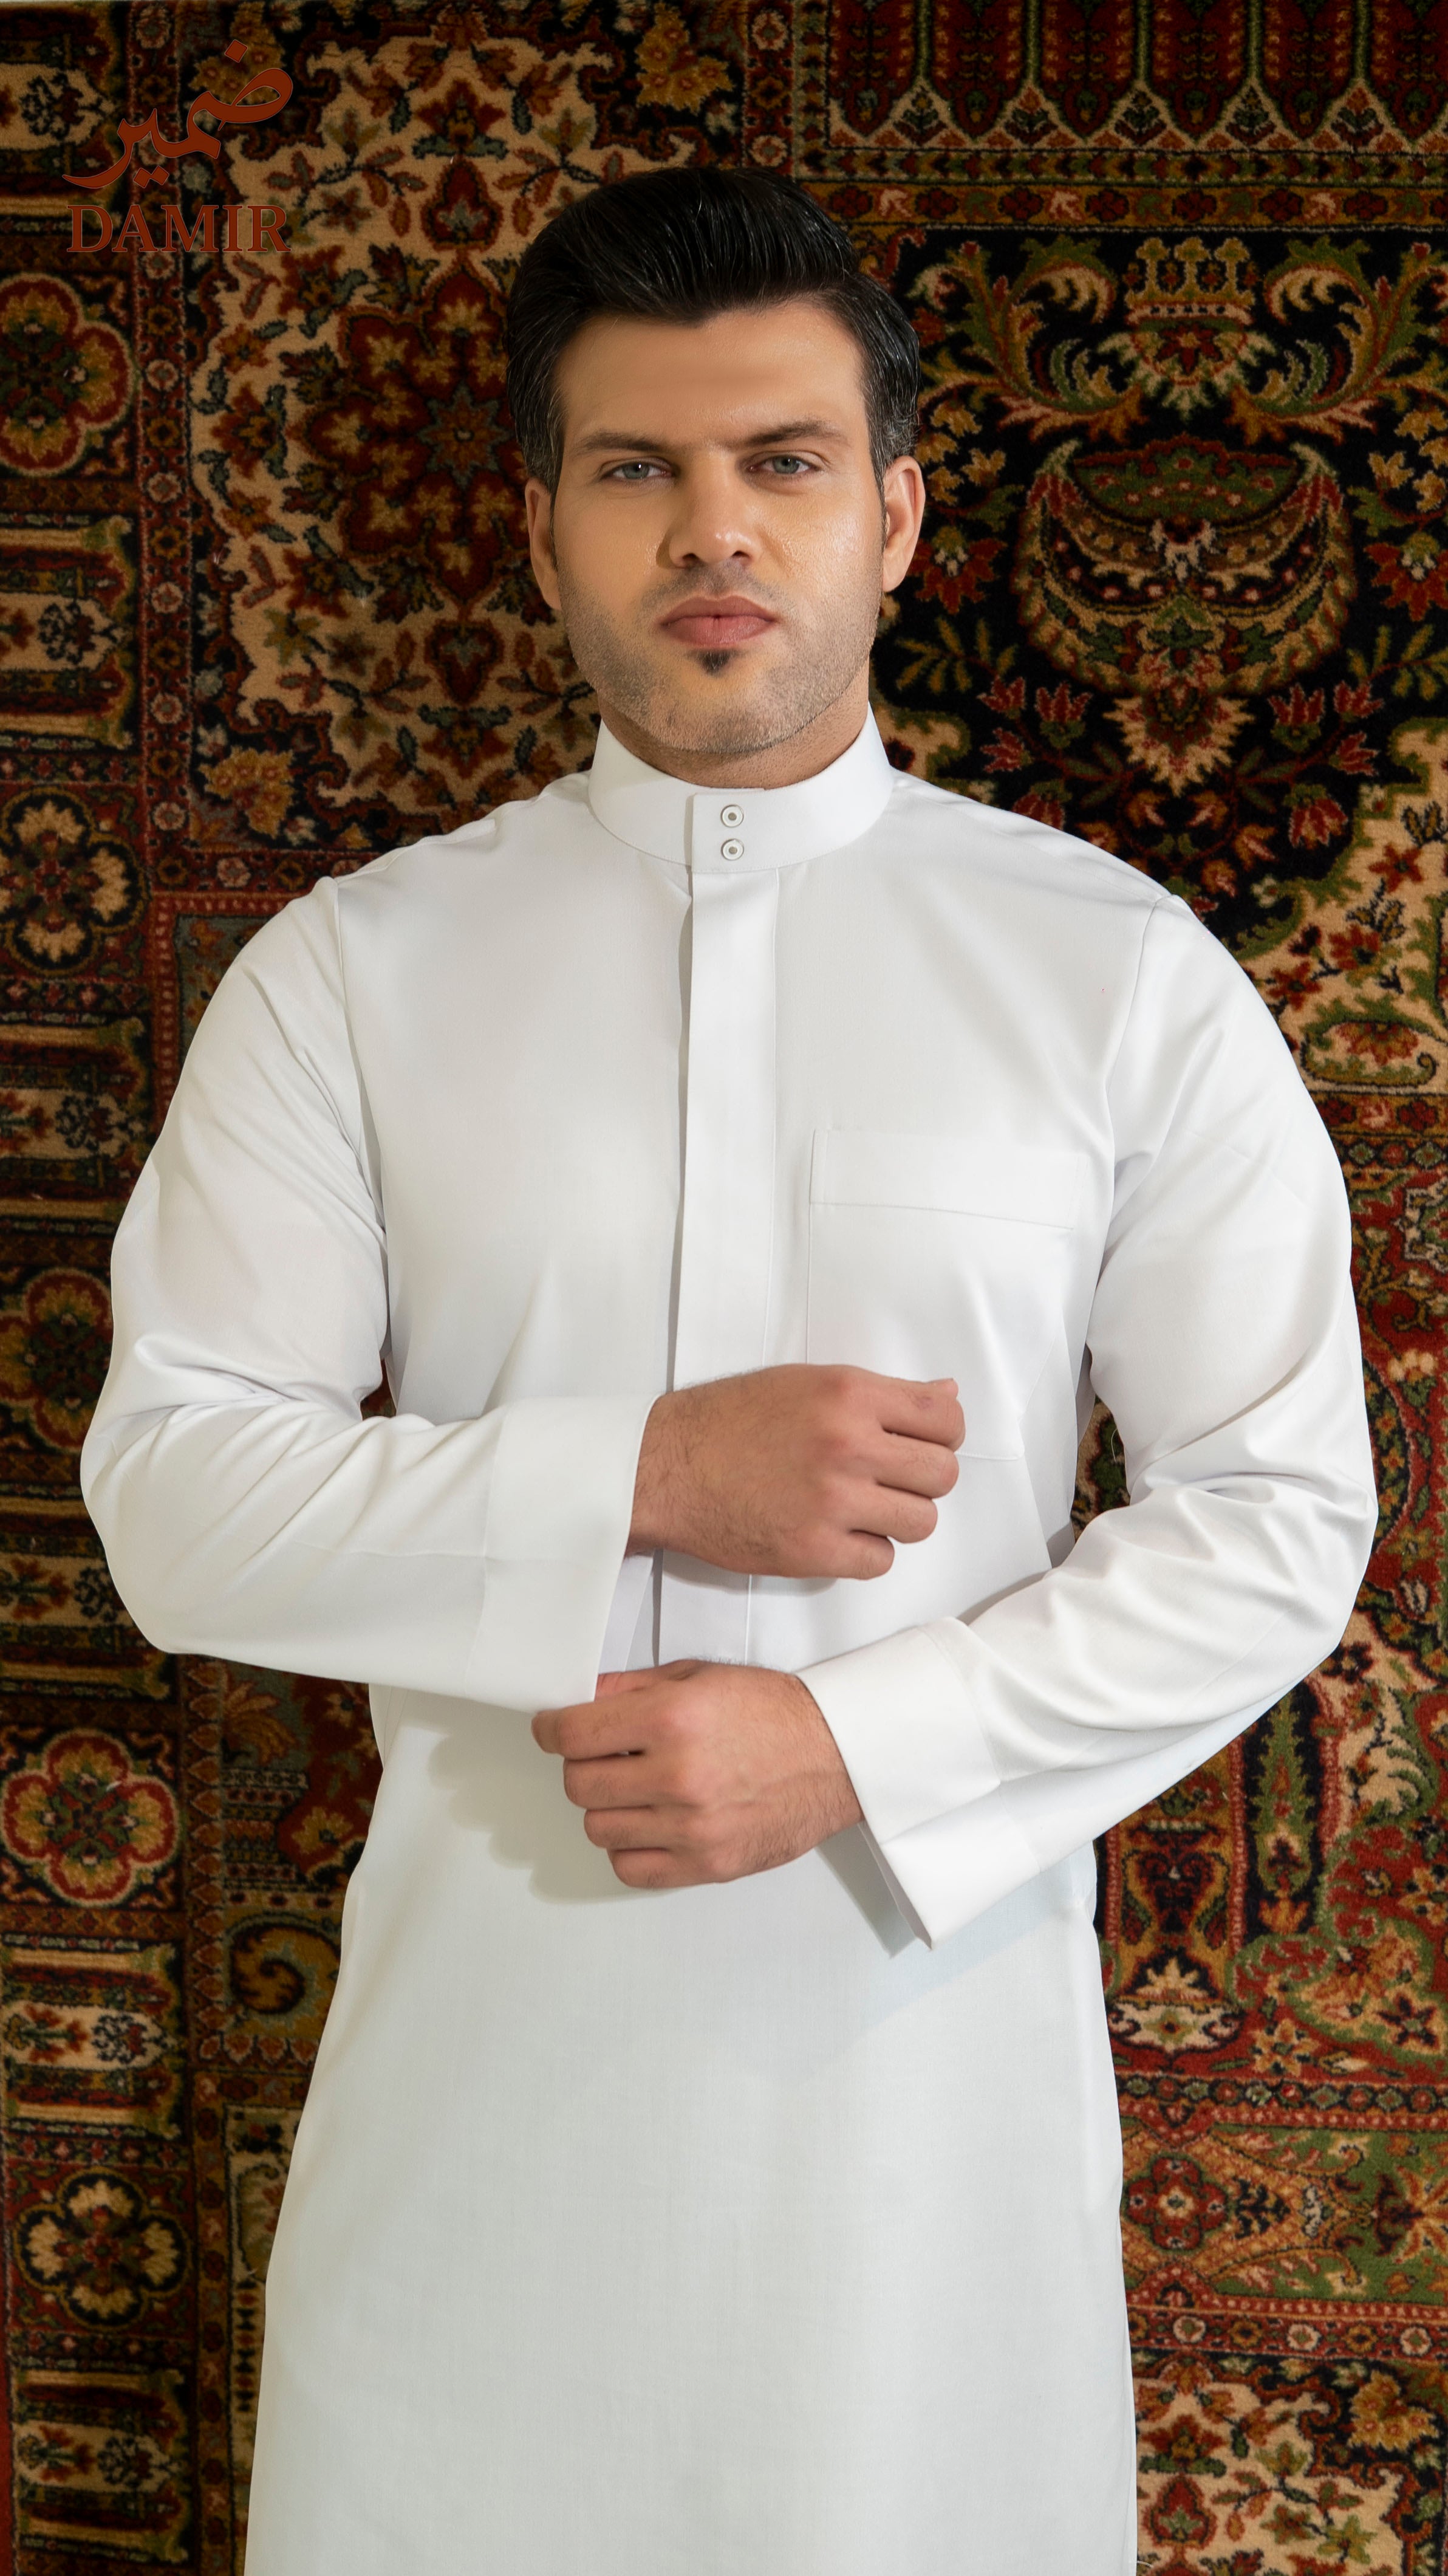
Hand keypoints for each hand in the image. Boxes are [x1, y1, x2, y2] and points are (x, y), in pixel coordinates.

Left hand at [532, 1660, 863, 1889]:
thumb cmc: (775, 1713)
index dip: (550, 1730)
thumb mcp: (698, 1677)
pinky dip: (629, 1847)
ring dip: (607, 1807)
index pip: (573, 1734)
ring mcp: (692, 1826)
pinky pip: (630, 1868)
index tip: (551, 1731)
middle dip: (581, 1765)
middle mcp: (679, 1775)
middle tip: (604, 1756)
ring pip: (598, 1828)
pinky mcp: (707, 1863)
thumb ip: (631, 1689)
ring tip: (636, 1788)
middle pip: (578, 1784)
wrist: (837, 1754)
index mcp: (673, 1719)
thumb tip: (580, 1701)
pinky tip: (649, 1822)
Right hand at [628, 1364, 963, 1579]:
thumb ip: (880, 1393)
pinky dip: (867, 1551)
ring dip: (900, 1519)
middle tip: (892, 1480)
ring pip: (921, 1522)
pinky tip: (840, 1533)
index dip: (943, 1435)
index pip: (946, 1419)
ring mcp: (832, 1501)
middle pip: (942, 1475)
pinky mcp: (813, 1550)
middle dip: (924, 1480)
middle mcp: (846, 1445)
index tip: (923, 1444)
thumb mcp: (807, 1383)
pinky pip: (881, 1560)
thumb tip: (946, 1394)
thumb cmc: (730, 1421)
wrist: (666, 1467)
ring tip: (865, 1508)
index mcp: (849, 1395)